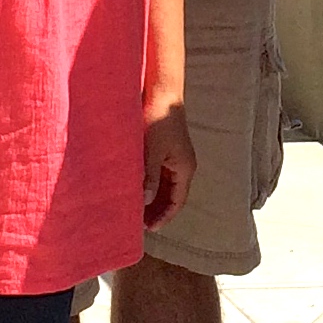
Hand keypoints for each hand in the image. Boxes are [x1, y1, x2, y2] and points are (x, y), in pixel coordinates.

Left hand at [143, 99, 196, 228]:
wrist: (162, 93)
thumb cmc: (158, 120)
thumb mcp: (152, 151)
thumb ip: (149, 177)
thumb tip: (144, 202)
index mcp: (185, 168)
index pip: (177, 202)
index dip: (164, 217)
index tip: (149, 229)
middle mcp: (183, 165)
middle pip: (173, 196)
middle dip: (158, 211)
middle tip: (140, 225)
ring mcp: (176, 158)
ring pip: (166, 186)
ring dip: (155, 199)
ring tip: (138, 212)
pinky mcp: (167, 150)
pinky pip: (162, 176)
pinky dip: (153, 186)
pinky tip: (139, 190)